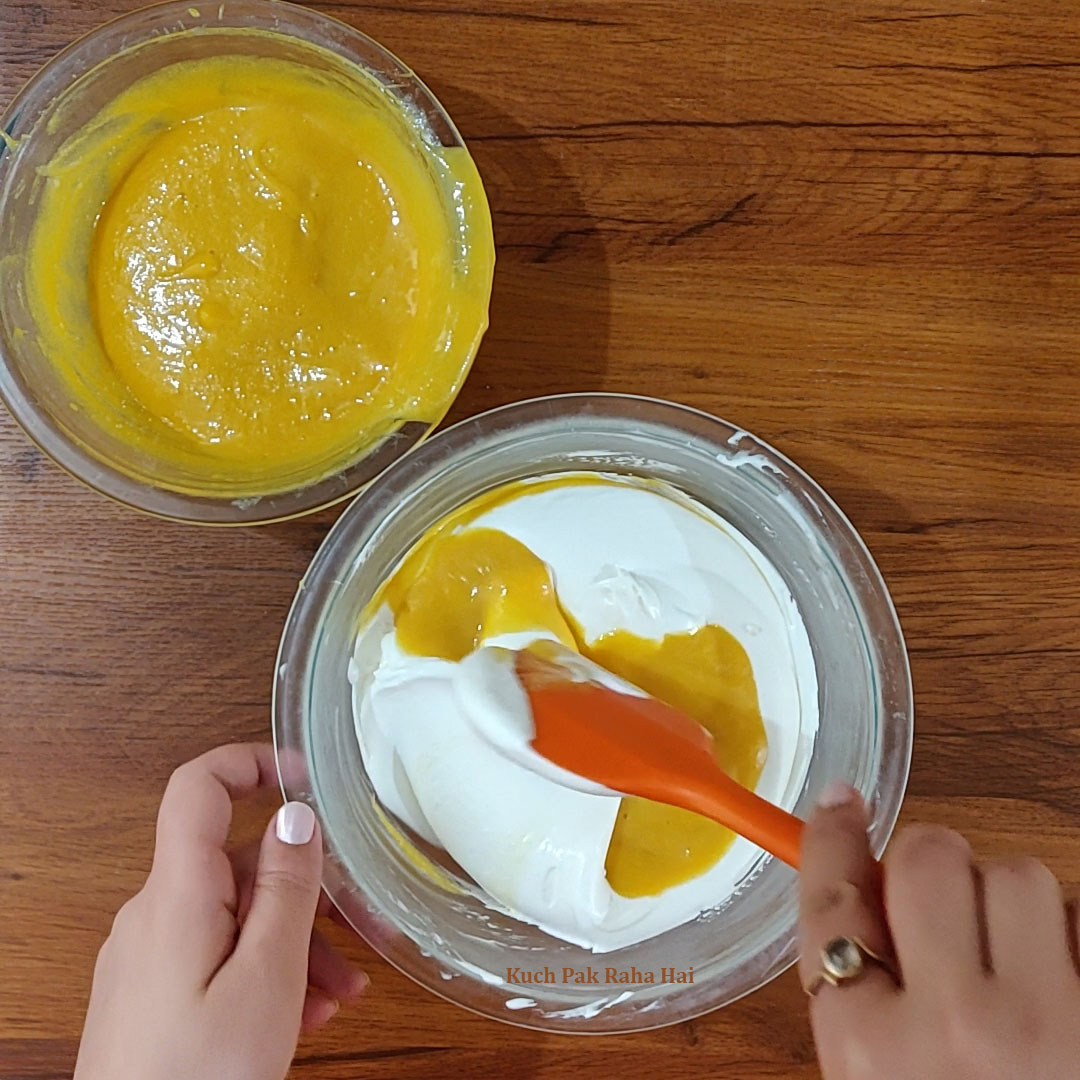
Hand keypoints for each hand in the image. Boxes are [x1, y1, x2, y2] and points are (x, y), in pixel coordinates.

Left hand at [74, 743, 366, 1079]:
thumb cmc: (197, 1077)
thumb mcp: (266, 978)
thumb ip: (286, 889)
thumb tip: (296, 816)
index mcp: (176, 894)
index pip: (197, 787)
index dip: (251, 762)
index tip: (305, 776)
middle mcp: (153, 914)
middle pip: (235, 863)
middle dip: (302, 889)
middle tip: (357, 926)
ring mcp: (148, 955)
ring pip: (234, 916)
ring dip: (292, 941)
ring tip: (338, 994)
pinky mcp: (150, 993)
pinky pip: (214, 955)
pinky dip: (261, 969)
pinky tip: (299, 1014)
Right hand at [799, 784, 1079, 1078]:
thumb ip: (862, 991)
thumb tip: (865, 875)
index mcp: (868, 1050)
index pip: (832, 903)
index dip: (833, 839)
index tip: (841, 803)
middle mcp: (954, 1030)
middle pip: (931, 859)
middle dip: (936, 868)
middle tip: (946, 909)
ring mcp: (1050, 1027)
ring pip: (1021, 878)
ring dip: (1016, 908)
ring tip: (1022, 971)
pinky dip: (1077, 942)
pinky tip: (1068, 994)